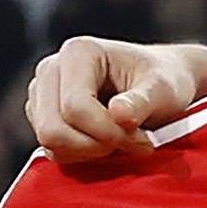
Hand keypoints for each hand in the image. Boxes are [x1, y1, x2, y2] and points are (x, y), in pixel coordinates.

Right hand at [23, 35, 206, 167]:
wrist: (158, 82)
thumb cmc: (164, 80)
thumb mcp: (163, 89)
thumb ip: (142, 101)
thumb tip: (119, 114)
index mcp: (78, 52)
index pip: (75, 107)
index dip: (108, 133)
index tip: (143, 141)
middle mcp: (52, 68)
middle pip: (52, 128)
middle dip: (94, 147)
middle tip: (130, 144)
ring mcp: (42, 92)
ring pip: (49, 142)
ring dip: (88, 152)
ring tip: (121, 142)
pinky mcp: (42, 114)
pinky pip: (51, 149)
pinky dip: (80, 155)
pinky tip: (105, 143)